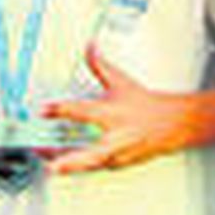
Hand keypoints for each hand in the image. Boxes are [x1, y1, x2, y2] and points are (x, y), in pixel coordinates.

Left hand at [41, 45, 186, 174]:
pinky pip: (94, 167)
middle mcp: (114, 137)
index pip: (82, 110)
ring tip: (47, 163)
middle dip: (65, 159)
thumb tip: (90, 47)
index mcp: (112, 114)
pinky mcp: (117, 165)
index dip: (60, 110)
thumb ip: (100, 66)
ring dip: (66, 165)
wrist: (171, 124)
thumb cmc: (146, 106)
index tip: (42, 110)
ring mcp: (116, 155)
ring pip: (88, 165)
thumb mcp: (121, 82)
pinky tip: (63, 164)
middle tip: (45, 157)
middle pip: (87, 153)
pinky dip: (79, 166)